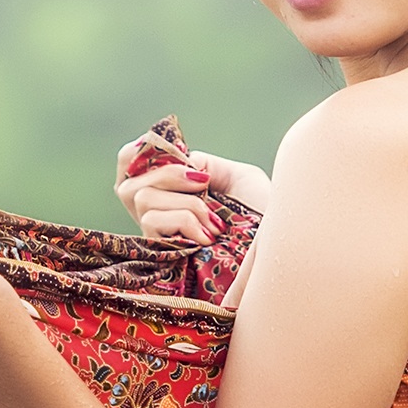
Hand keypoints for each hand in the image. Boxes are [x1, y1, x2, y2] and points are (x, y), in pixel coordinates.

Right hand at [113, 143, 270, 241]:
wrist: (279, 243)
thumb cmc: (263, 214)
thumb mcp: (236, 176)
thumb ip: (202, 163)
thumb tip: (175, 161)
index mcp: (172, 194)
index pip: (128, 164)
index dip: (139, 151)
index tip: (172, 152)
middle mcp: (158, 215)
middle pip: (129, 183)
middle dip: (168, 174)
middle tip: (203, 183)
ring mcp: (158, 238)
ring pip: (142, 199)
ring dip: (186, 202)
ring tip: (215, 220)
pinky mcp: (163, 256)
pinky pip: (153, 221)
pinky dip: (185, 220)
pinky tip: (209, 237)